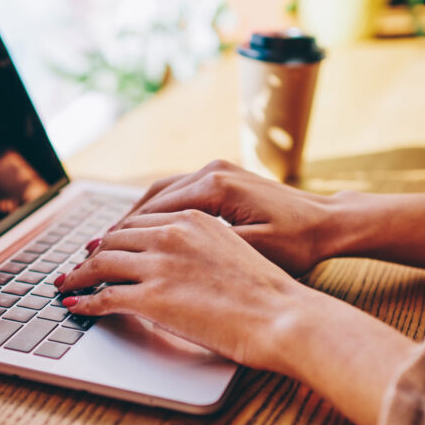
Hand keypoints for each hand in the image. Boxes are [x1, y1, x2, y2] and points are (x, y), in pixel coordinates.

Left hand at [61, 208, 417, 424]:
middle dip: (91, 253)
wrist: (284, 315)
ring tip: (66, 283)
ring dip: (78, 275)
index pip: (139, 222)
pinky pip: (103, 296)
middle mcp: (172, 233)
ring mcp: (160, 264)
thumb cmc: (269, 293)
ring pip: (101, 264)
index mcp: (193, 219)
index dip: (116, 235)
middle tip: (77, 264)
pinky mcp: (152, 297)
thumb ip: (200, 247)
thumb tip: (179, 261)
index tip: (103, 245)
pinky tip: (75, 305)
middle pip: (114, 239)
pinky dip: (84, 300)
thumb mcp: (233, 251)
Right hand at [112, 160, 335, 275]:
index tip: (99, 255)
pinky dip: (156, 211)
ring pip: (161, 193)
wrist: (330, 222)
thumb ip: (206, 248)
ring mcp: (217, 170)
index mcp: (216, 186)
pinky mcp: (223, 177)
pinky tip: (143, 231)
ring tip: (111, 242)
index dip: (124, 236)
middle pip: (152, 198)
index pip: (156, 211)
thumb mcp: (253, 250)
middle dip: (121, 226)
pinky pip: (178, 192)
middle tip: (93, 251)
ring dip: (135, 217)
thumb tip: (161, 254)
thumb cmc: (299, 244)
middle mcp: (212, 171)